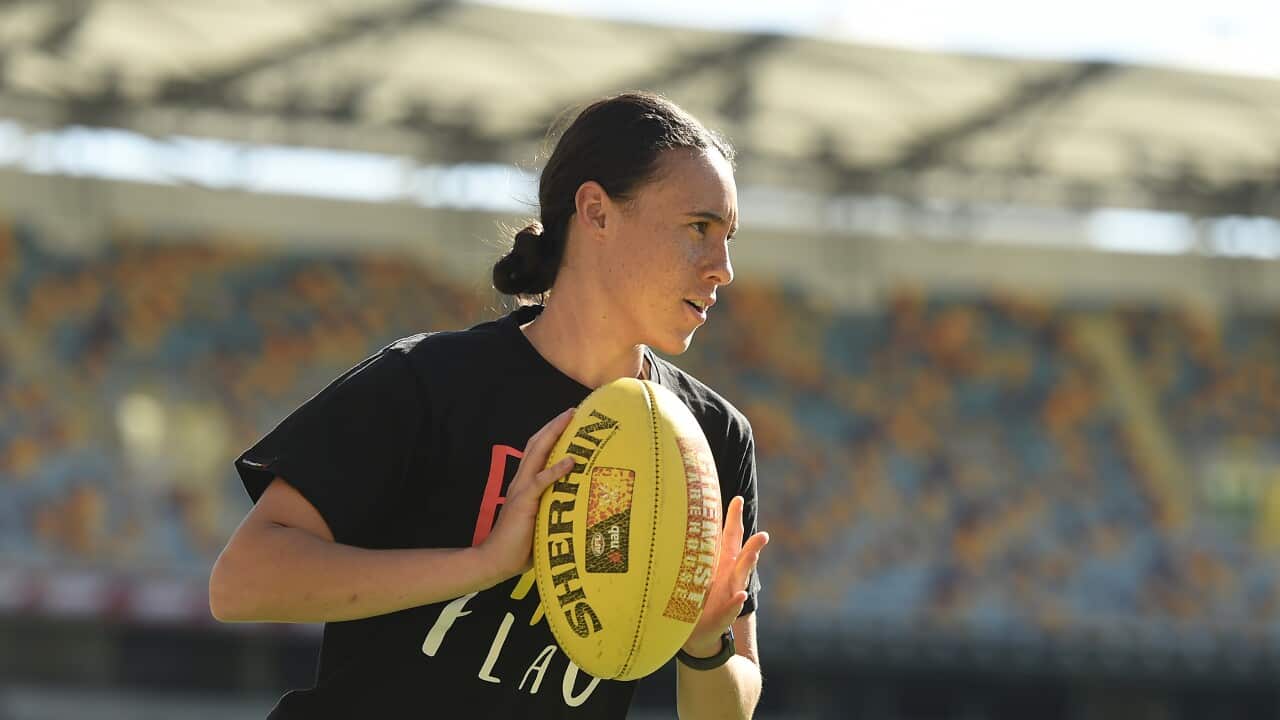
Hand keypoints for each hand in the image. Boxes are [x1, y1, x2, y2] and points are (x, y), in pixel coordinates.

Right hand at [477, 408, 576, 580]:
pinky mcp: (524, 502)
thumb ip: (551, 509)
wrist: (495, 560)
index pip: (536, 453)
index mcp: (524, 485)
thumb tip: (575, 506)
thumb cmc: (519, 546)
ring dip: (554, 435)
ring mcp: (521, 490)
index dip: (550, 435)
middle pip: (536, 445)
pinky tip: (571, 461)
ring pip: (537, 454)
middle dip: (553, 426)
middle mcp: (521, 482)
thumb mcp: (539, 521)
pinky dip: (556, 469)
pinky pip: (541, 481)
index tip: (567, 422)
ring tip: (570, 420)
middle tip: (572, 411)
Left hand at [682, 495, 768, 656]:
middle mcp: (730, 576)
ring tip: (753, 554)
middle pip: (742, 556)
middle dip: (753, 545)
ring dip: (748, 565)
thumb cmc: (700, 595)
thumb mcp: (700, 569)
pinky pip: (730, 608)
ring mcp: (730, 595)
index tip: (737, 499)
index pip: (731, 537)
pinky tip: (740, 596)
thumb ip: (700, 548)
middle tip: (763, 533)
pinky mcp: (723, 615)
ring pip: (741, 578)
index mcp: (724, 563)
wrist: (698, 631)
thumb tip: (688, 520)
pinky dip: (735, 602)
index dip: (734, 518)